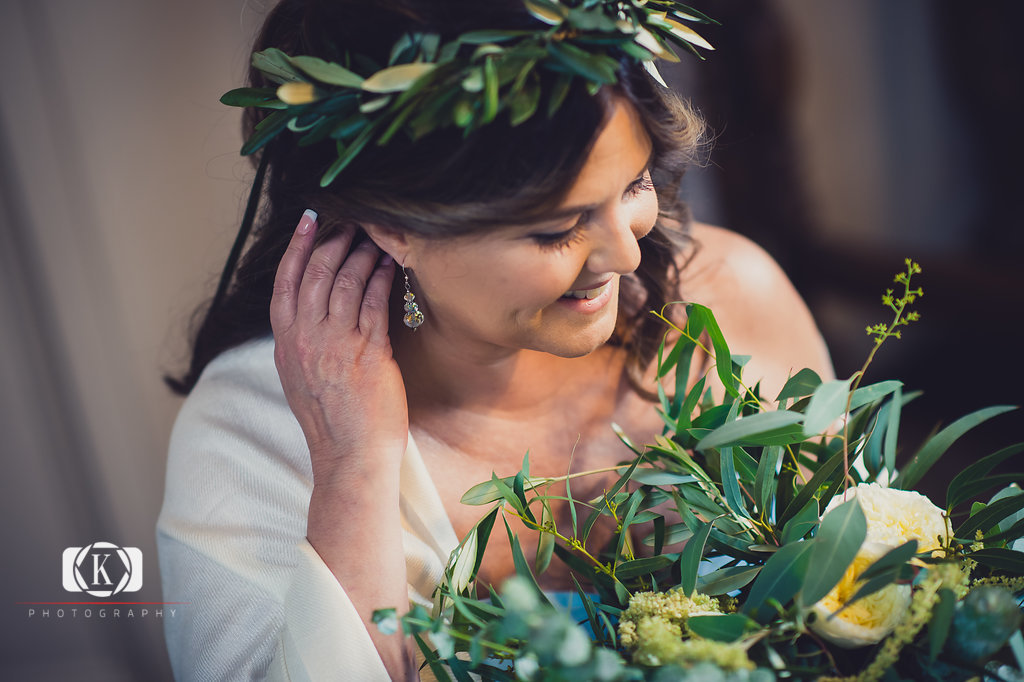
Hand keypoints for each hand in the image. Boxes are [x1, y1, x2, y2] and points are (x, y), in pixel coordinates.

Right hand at [269, 210, 407, 486]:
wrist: (350, 458)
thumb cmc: (332, 422)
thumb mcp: (300, 378)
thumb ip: (302, 341)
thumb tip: (310, 311)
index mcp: (286, 344)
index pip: (286, 283)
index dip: (298, 246)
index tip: (310, 219)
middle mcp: (306, 340)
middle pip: (316, 273)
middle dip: (335, 240)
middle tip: (351, 220)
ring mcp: (336, 345)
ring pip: (346, 282)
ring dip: (362, 253)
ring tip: (375, 236)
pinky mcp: (368, 354)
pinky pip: (374, 303)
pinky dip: (382, 279)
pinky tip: (391, 265)